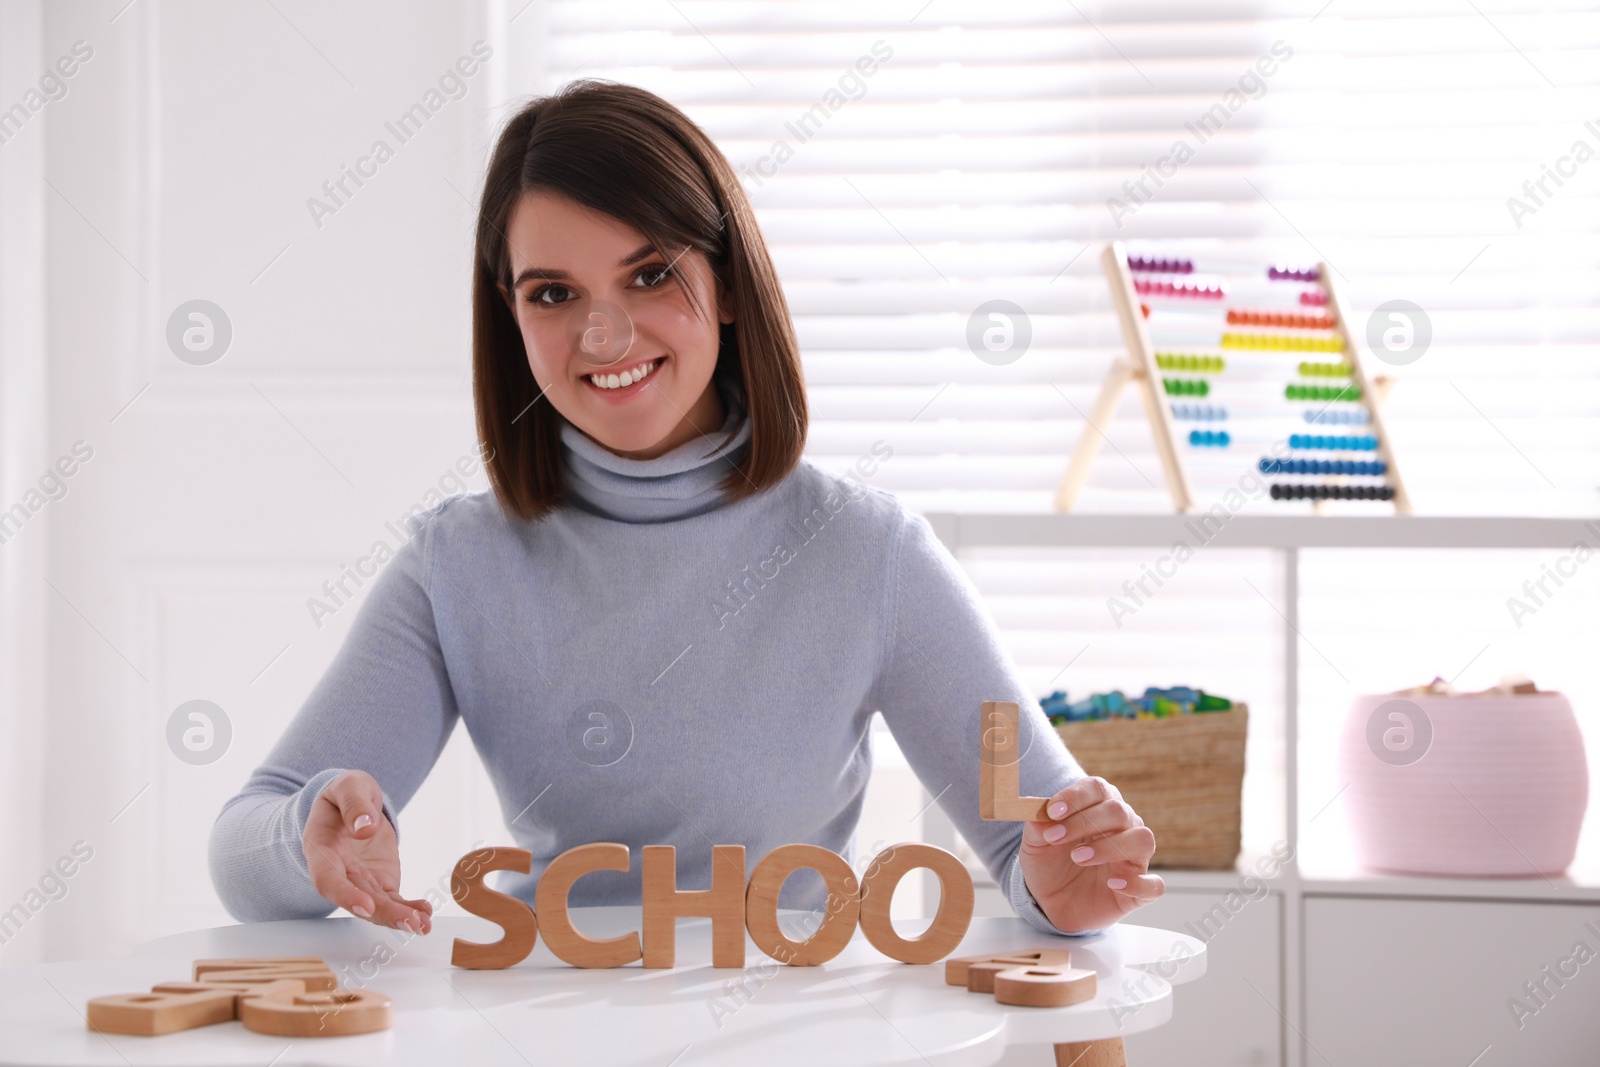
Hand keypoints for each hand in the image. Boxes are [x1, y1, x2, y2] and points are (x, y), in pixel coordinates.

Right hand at [302, 770, 431, 933]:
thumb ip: (354, 803)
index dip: (345, 896)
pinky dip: (408, 908)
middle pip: (358, 899)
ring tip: (423, 925)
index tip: (365, 907)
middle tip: (409, 922)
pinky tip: (425, 913)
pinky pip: (393, 899)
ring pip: (377, 905)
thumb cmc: (345, 794)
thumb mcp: (348, 786)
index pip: (328, 880)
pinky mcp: (379, 882)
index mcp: (321, 849)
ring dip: (399, 917)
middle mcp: (339, 872)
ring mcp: (360, 880)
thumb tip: (365, 827)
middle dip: (383, 914)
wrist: (354, 803)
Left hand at [1016, 776, 1163, 932]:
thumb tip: (1038, 814)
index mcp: (1098, 808)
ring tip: (1079, 858)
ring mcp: (1133, 859)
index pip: (1098, 788)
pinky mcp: (1138, 891)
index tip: (1052, 812)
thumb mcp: (1034, 845)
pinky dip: (1138, 884)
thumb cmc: (1049, 865)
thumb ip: (1037, 827)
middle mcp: (1123, 828)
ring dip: (1110, 846)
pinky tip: (1113, 884)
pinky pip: (1154, 885)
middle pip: (1119, 811)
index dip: (1075, 796)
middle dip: (1085, 822)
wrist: (1050, 903)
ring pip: (1142, 839)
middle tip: (1056, 838)